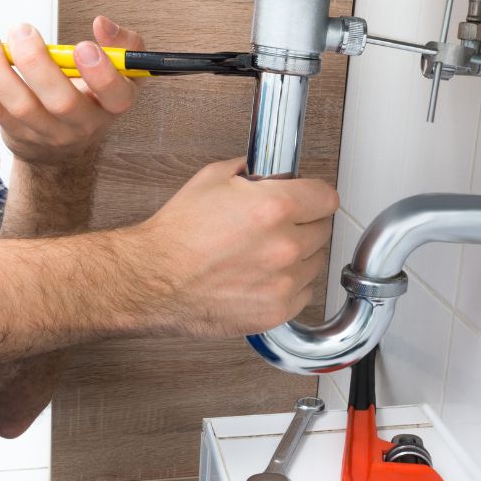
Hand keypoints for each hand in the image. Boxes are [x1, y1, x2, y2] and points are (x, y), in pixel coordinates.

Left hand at [0, 16, 140, 166]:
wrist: (63, 147)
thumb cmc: (91, 95)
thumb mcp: (120, 72)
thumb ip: (122, 44)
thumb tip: (102, 24)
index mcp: (112, 105)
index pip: (116, 95)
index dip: (101, 74)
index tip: (83, 47)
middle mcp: (81, 124)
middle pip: (61, 101)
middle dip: (37, 64)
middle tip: (21, 30)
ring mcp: (44, 131)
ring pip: (19, 104)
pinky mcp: (12, 130)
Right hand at [121, 158, 339, 337]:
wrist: (153, 281)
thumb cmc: (177, 236)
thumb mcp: (211, 179)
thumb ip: (249, 170)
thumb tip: (268, 171)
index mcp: (274, 208)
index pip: (327, 198)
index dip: (315, 196)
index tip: (310, 199)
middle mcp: (285, 246)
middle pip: (323, 230)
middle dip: (304, 224)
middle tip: (278, 226)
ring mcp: (283, 282)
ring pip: (315, 262)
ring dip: (299, 256)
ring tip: (265, 253)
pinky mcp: (276, 311)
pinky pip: (304, 293)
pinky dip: (290, 284)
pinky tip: (264, 276)